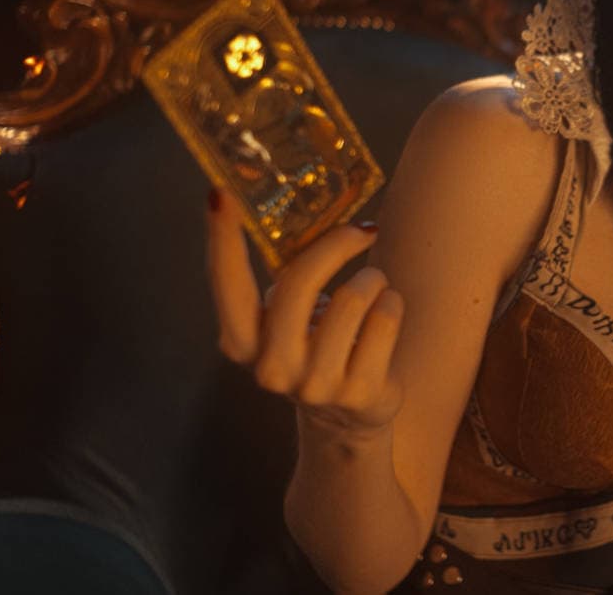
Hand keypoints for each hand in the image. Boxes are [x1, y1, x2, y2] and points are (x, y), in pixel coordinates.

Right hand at [204, 188, 405, 440]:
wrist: (347, 419)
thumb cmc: (314, 345)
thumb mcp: (287, 316)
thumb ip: (283, 275)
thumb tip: (296, 203)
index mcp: (242, 340)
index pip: (227, 283)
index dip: (222, 239)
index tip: (220, 194)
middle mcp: (271, 367)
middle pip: (297, 286)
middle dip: (335, 247)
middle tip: (362, 229)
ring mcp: (314, 385)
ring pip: (352, 299)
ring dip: (372, 280)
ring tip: (373, 288)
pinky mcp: (358, 393)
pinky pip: (385, 320)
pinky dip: (392, 304)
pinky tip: (385, 315)